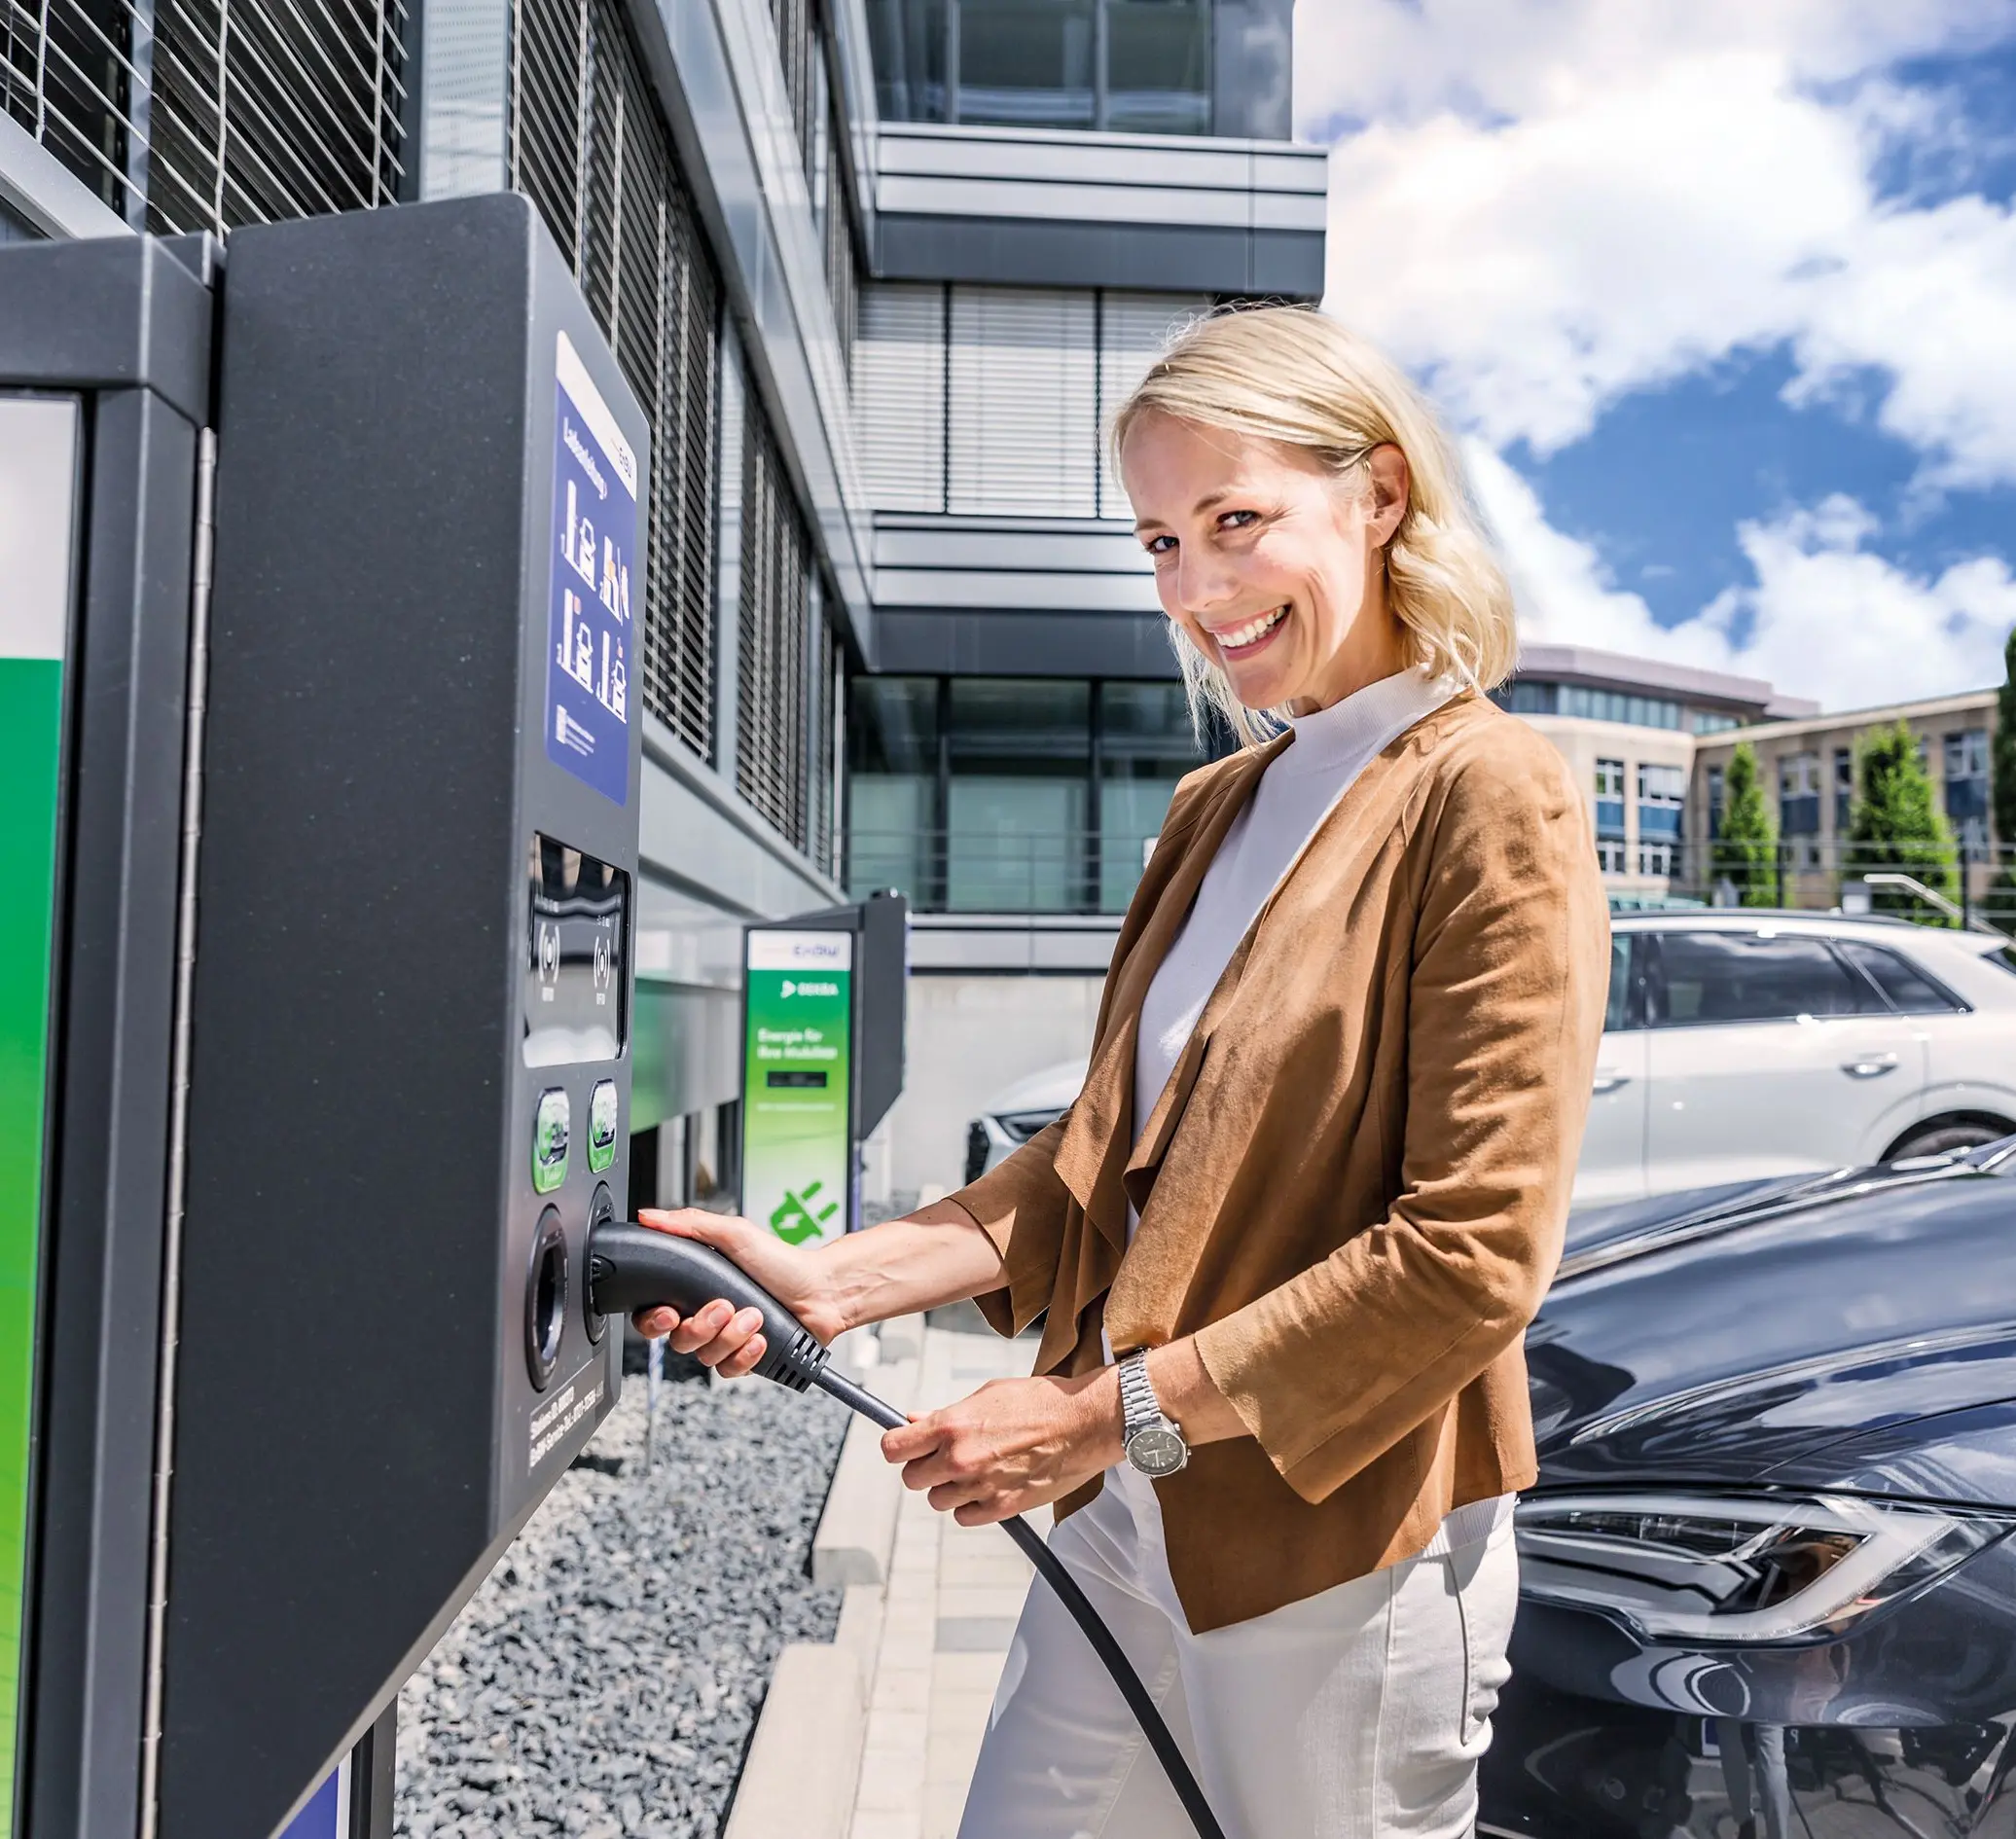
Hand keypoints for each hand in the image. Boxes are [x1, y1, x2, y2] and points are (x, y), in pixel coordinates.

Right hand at [629, 1207, 846, 1379]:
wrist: (820, 1292)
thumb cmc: (781, 1262)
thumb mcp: (734, 1234)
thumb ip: (689, 1224)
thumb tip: (649, 1216)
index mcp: (694, 1289)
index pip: (653, 1314)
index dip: (653, 1320)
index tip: (669, 1312)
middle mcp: (706, 1317)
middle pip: (677, 1340)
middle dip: (700, 1327)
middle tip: (723, 1307)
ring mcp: (725, 1340)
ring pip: (704, 1356)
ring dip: (731, 1335)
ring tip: (755, 1314)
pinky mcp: (744, 1359)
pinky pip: (728, 1370)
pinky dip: (745, 1354)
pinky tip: (761, 1337)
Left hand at [880, 1370, 1124, 1525]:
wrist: (1085, 1423)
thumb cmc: (1041, 1401)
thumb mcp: (987, 1395)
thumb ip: (946, 1414)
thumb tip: (914, 1421)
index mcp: (952, 1425)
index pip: (894, 1448)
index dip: (897, 1447)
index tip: (904, 1447)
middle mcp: (960, 1458)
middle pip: (912, 1478)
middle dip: (923, 1468)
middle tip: (943, 1457)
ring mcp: (980, 1486)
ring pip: (937, 1501)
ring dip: (948, 1489)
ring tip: (973, 1471)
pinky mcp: (1002, 1508)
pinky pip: (965, 1517)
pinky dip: (971, 1506)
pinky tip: (987, 1487)